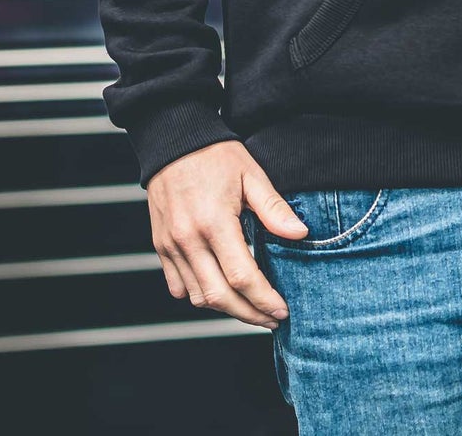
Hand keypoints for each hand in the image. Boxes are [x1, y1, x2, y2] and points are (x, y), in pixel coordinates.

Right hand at [147, 141, 307, 328]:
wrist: (175, 142)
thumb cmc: (217, 155)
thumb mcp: (252, 175)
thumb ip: (274, 208)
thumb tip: (301, 234)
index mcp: (215, 222)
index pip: (242, 276)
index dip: (263, 299)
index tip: (282, 310)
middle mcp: (188, 240)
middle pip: (219, 296)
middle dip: (248, 314)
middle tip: (272, 320)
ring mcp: (171, 246)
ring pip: (197, 297)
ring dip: (225, 310)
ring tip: (252, 309)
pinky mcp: (161, 247)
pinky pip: (178, 286)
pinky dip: (200, 296)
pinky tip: (222, 293)